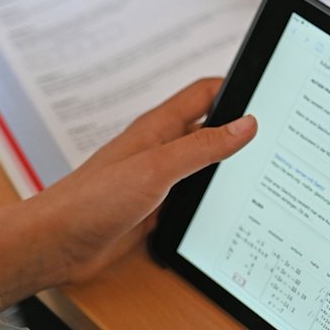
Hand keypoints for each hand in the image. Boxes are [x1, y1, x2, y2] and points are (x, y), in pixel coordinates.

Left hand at [0, 78, 256, 309]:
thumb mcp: (157, 168)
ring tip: (261, 165)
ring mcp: (159, 177)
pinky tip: (230, 203)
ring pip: (204, 162)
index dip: (235, 86)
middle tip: (273, 131)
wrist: (56, 243)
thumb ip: (203, 146)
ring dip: (227, 163)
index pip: (205, 93)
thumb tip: (246, 124)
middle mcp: (161, 148)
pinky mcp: (157, 205)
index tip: (265, 89)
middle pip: (210, 127)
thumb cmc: (92, 200)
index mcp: (159, 127)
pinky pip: (193, 193)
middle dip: (239, 126)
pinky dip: (213, 195)